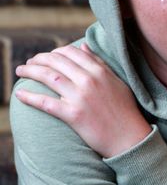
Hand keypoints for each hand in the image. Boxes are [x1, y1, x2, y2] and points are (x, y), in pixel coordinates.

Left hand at [14, 43, 150, 157]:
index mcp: (100, 71)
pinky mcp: (73, 115)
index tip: (46, 57)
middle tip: (29, 63)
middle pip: (56, 62)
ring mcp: (81, 97)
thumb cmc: (125, 110)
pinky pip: (45, 103)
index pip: (71, 52)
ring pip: (48, 77)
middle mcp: (89, 80)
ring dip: (30, 71)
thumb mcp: (116, 81)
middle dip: (38, 59)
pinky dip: (29, 97)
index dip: (55, 52)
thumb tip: (84, 47)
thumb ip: (100, 63)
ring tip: (20, 72)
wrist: (129, 138)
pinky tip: (19, 94)